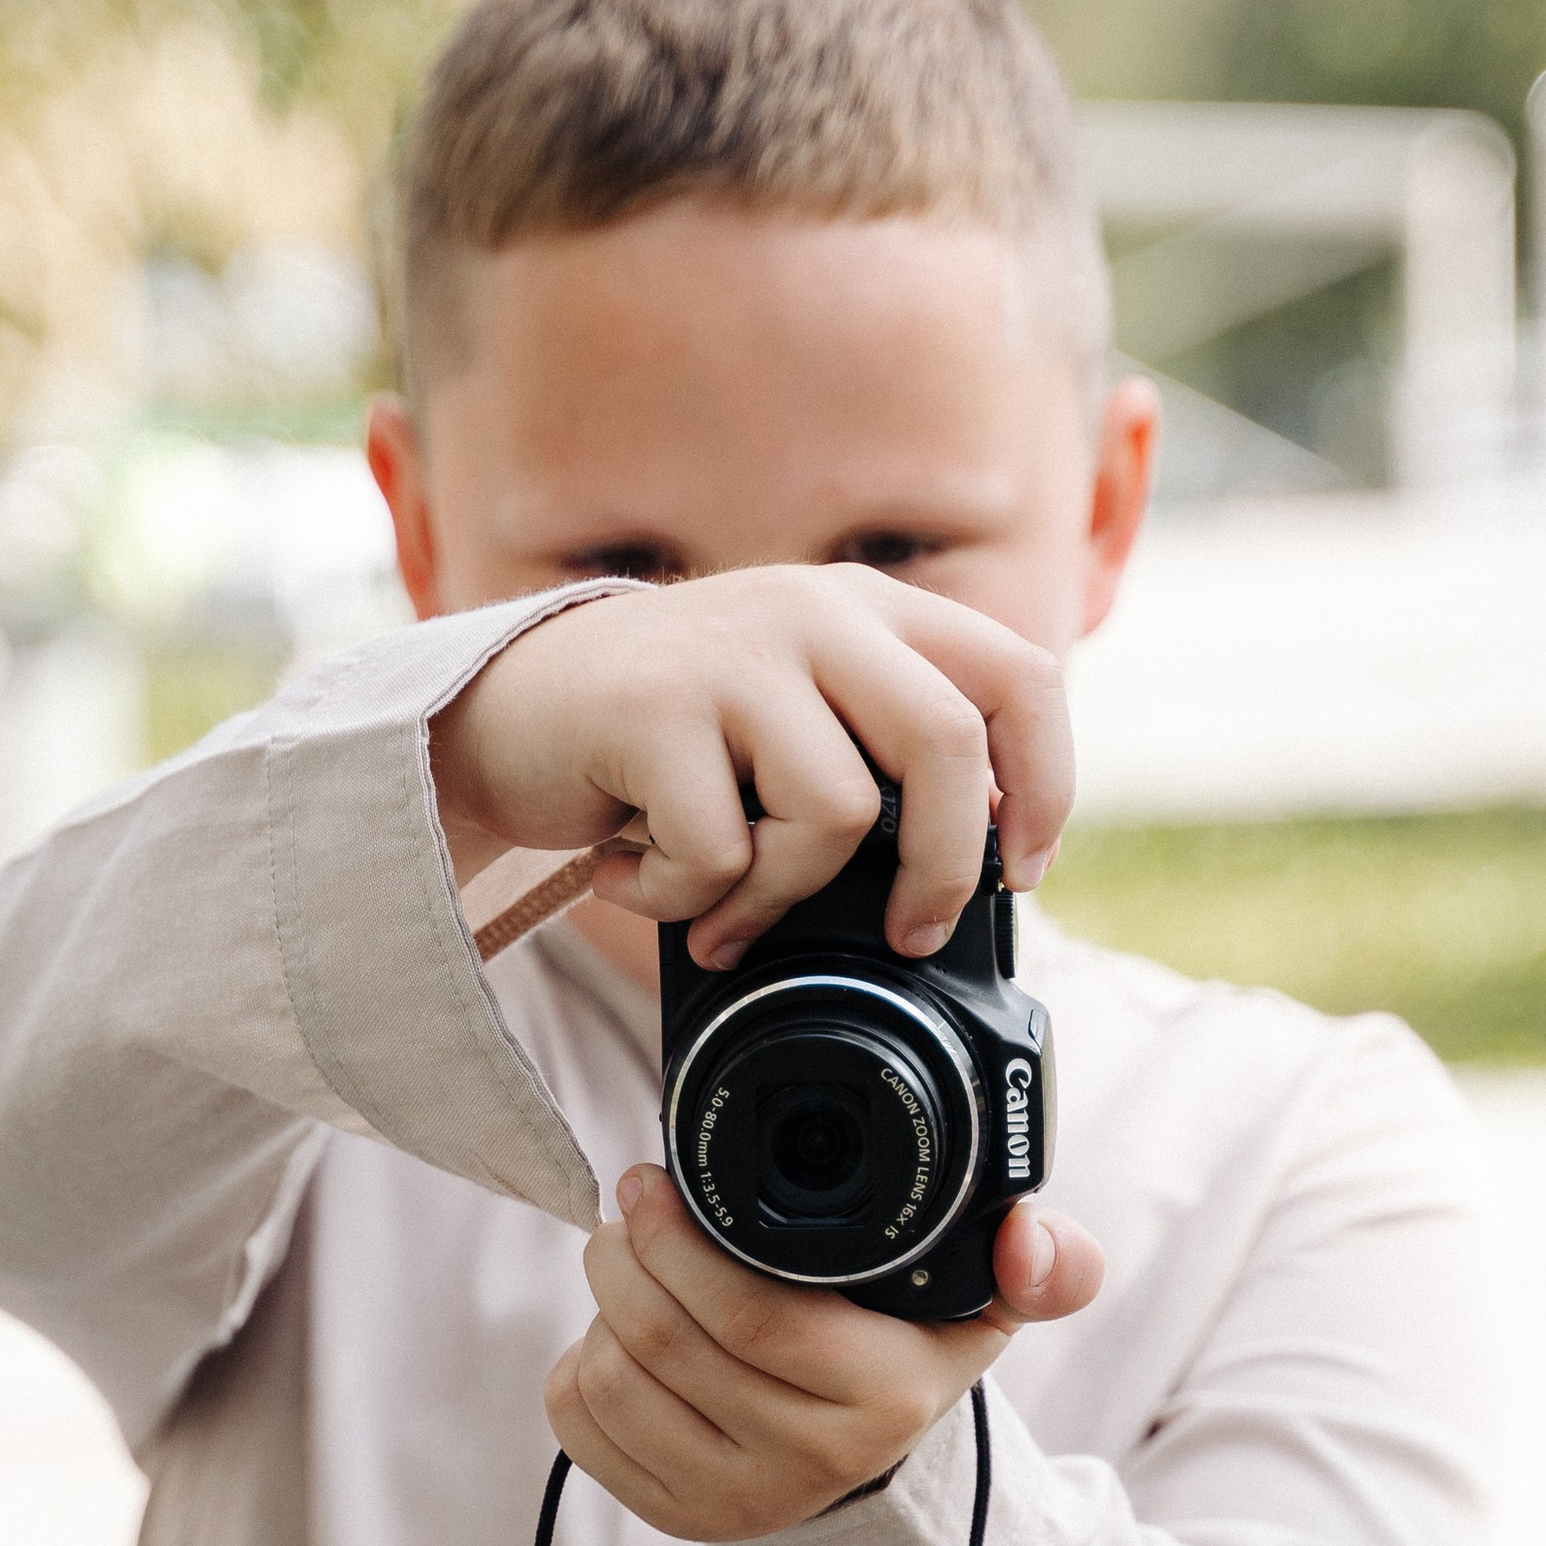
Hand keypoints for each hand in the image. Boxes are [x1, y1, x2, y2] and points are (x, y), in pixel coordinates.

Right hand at [431, 564, 1071, 971]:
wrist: (500, 714)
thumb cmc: (662, 743)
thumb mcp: (793, 720)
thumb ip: (881, 754)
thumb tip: (984, 865)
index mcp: (869, 610)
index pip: (1019, 675)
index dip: (1046, 784)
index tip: (1020, 872)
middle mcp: (813, 611)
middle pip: (950, 745)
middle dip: (944, 869)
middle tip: (908, 934)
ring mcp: (734, 652)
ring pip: (837, 814)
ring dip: (775, 893)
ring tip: (709, 896)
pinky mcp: (656, 707)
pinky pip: (721, 853)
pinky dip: (679, 898)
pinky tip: (631, 869)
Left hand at [544, 1166, 1106, 1543]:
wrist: (866, 1458)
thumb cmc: (907, 1349)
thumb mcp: (985, 1305)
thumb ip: (1042, 1263)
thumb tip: (1030, 1237)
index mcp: (885, 1399)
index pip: (753, 1316)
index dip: (680, 1237)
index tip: (655, 1180)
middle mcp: (811, 1463)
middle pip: (666, 1342)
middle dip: (624, 1254)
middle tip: (628, 1208)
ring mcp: (734, 1501)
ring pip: (614, 1381)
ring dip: (599, 1305)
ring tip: (625, 1264)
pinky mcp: (672, 1517)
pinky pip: (580, 1428)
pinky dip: (580, 1366)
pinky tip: (620, 1338)